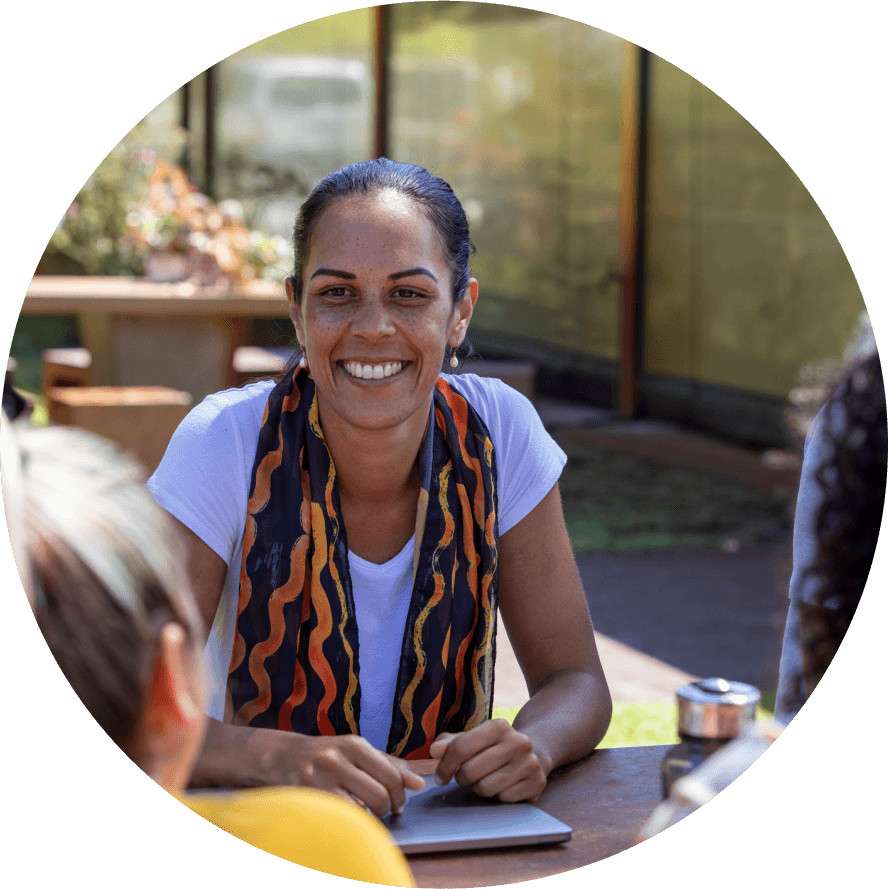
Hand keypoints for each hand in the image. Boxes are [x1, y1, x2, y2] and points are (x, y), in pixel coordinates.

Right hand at [279, 733, 424, 816]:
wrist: (283, 758)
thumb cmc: (328, 757)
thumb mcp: (357, 753)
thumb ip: (389, 766)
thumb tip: (419, 783)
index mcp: (354, 744)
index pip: (391, 774)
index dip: (401, 794)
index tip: (398, 803)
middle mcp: (338, 758)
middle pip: (380, 793)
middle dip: (388, 808)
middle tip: (385, 811)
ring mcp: (320, 779)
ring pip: (362, 809)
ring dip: (371, 819)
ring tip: (367, 814)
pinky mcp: (308, 798)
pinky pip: (341, 819)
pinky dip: (351, 824)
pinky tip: (349, 819)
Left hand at [429, 719, 548, 802]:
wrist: (534, 753)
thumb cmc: (493, 747)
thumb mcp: (473, 738)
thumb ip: (450, 743)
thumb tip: (434, 751)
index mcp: (499, 726)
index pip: (461, 747)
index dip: (445, 765)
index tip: (440, 776)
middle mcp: (518, 742)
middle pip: (470, 771)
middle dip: (462, 778)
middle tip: (467, 776)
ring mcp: (530, 763)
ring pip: (485, 788)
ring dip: (479, 788)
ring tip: (486, 778)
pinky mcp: (537, 783)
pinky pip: (503, 799)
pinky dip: (498, 796)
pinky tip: (503, 785)